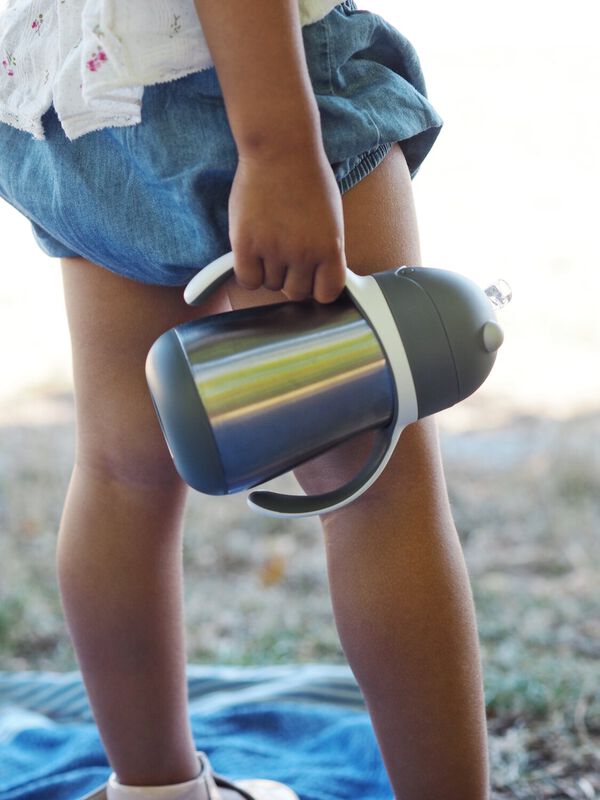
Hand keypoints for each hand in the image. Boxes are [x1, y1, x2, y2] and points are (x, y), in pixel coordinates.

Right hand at [228, 144, 346, 302]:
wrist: (280, 148)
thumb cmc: (308, 178)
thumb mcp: (332, 218)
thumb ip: (327, 251)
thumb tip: (320, 277)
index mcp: (331, 248)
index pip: (327, 293)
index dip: (318, 288)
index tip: (312, 279)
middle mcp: (304, 254)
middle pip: (296, 293)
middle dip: (291, 279)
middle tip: (286, 258)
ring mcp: (273, 250)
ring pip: (270, 285)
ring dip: (269, 271)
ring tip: (268, 244)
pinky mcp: (245, 244)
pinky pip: (247, 281)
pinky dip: (248, 273)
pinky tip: (251, 254)